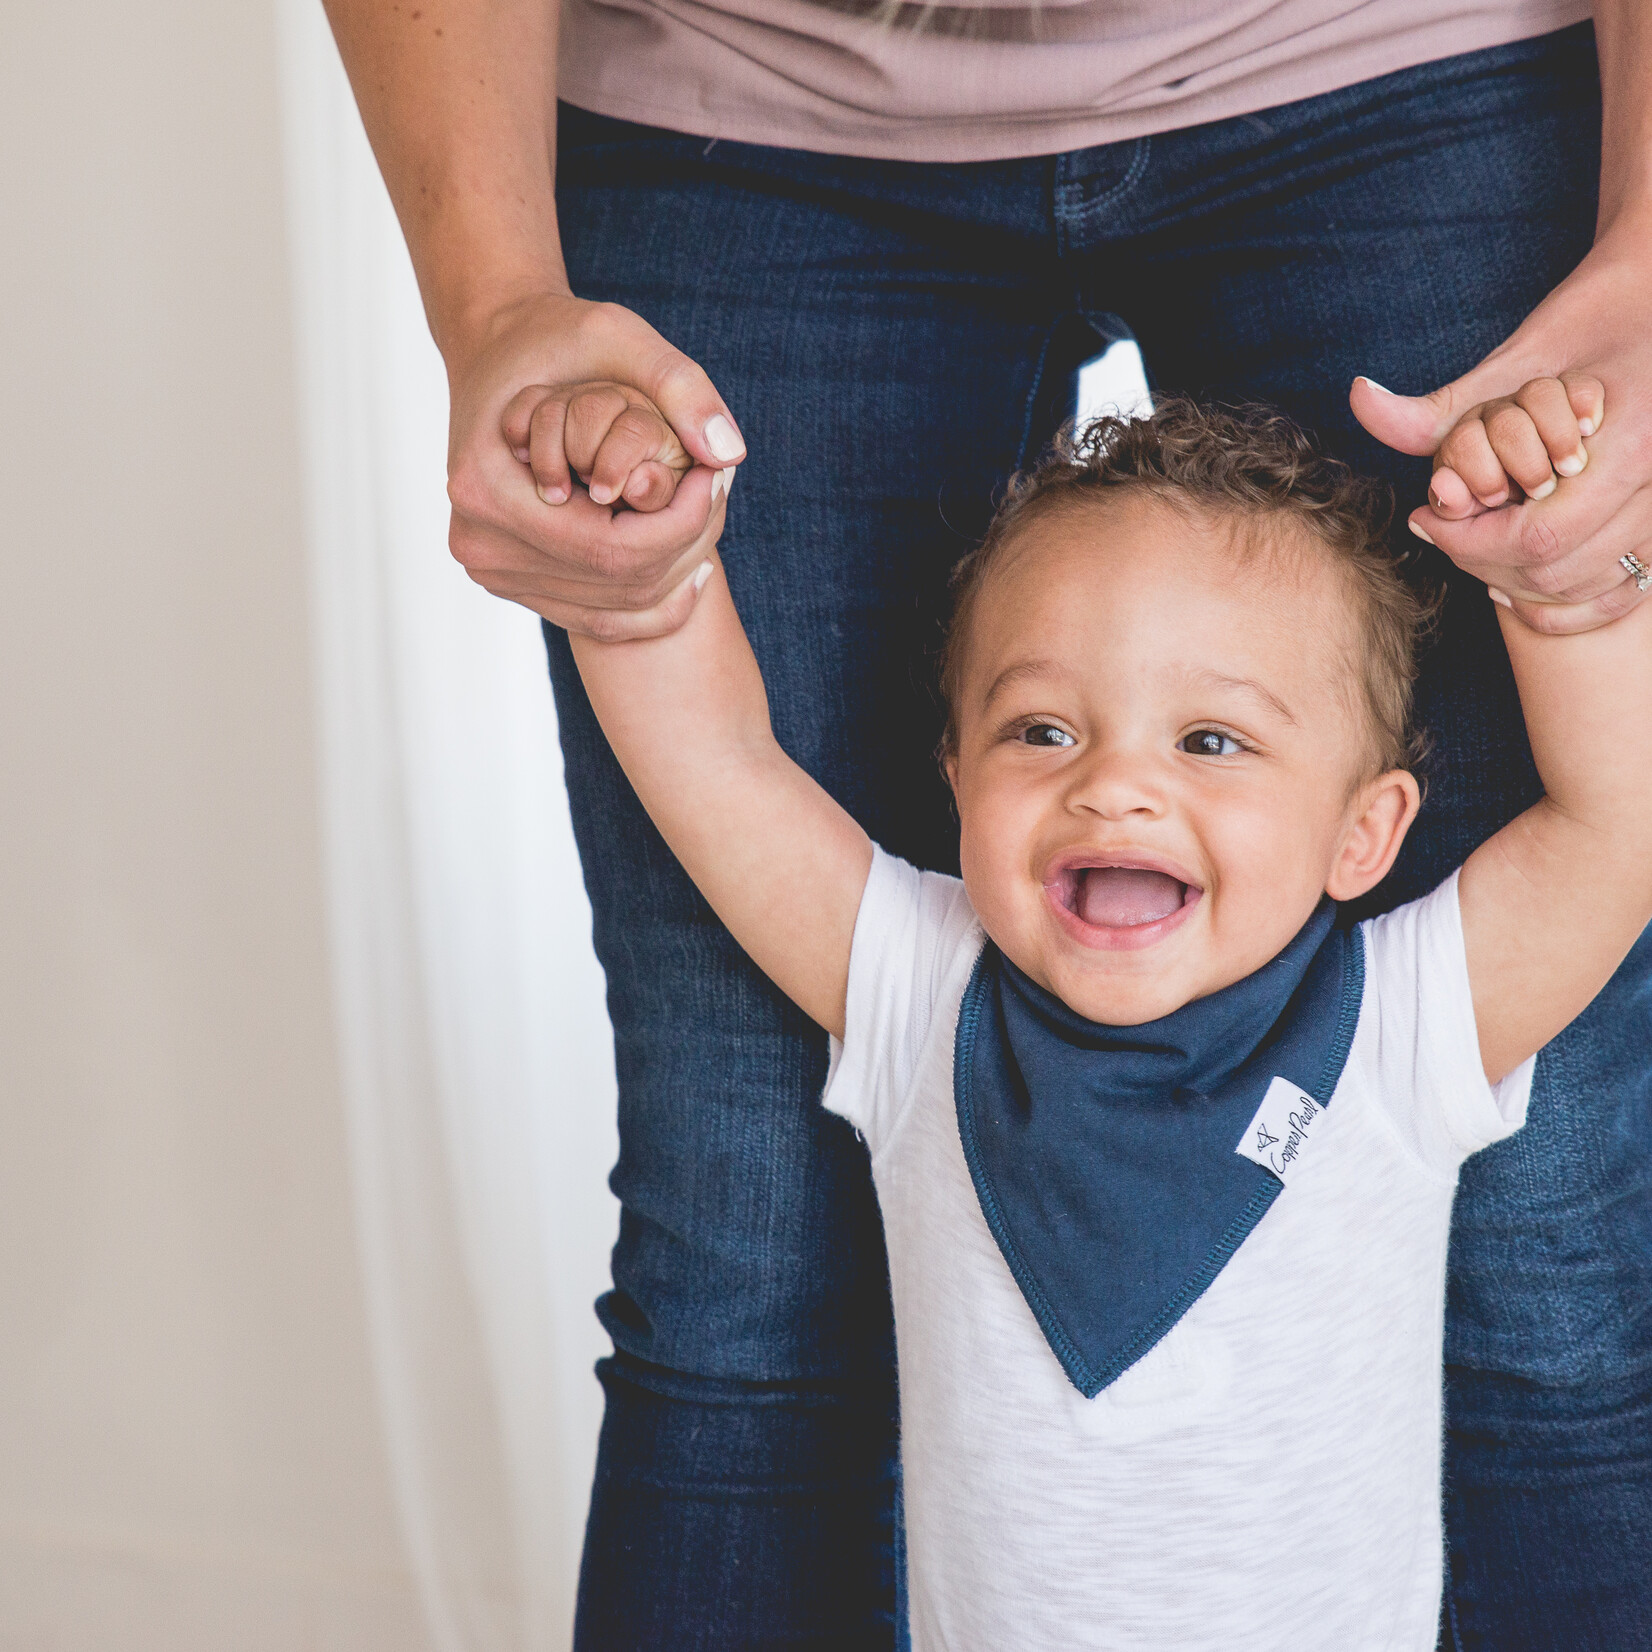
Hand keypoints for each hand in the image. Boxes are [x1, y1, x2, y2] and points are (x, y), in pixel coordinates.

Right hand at [445, 290, 745, 638]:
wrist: (500, 351)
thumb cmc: (559, 338)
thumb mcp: (621, 337)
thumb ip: (682, 387)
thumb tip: (729, 456)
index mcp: (487, 487)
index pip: (613, 548)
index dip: (682, 525)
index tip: (717, 481)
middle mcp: (478, 540)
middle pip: (614, 584)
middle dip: (684, 548)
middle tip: (720, 499)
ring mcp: (489, 568)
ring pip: (612, 610)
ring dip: (674, 574)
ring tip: (706, 521)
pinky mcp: (506, 580)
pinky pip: (596, 620)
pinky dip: (651, 603)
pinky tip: (690, 565)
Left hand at [1350, 214, 1651, 632]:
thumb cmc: (1591, 316)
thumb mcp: (1515, 359)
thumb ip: (1441, 405)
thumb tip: (1358, 397)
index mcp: (1630, 444)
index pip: (1541, 537)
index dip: (1470, 542)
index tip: (1425, 521)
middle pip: (1560, 571)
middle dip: (1486, 563)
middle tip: (1444, 537)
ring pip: (1590, 588)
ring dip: (1521, 587)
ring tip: (1475, 552)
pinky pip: (1622, 589)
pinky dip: (1568, 600)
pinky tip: (1522, 579)